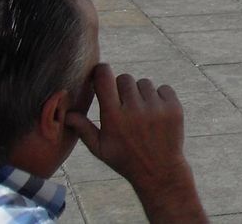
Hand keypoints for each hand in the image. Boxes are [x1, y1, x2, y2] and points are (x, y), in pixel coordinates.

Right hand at [66, 64, 206, 222]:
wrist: (159, 170)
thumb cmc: (124, 159)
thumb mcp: (99, 148)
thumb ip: (83, 128)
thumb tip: (67, 113)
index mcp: (113, 117)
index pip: (105, 79)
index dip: (101, 71)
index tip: (100, 73)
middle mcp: (135, 109)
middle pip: (125, 78)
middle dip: (121, 87)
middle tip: (123, 104)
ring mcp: (156, 107)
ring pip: (144, 83)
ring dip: (140, 93)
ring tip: (140, 112)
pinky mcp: (174, 107)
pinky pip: (163, 88)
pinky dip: (159, 96)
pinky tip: (155, 113)